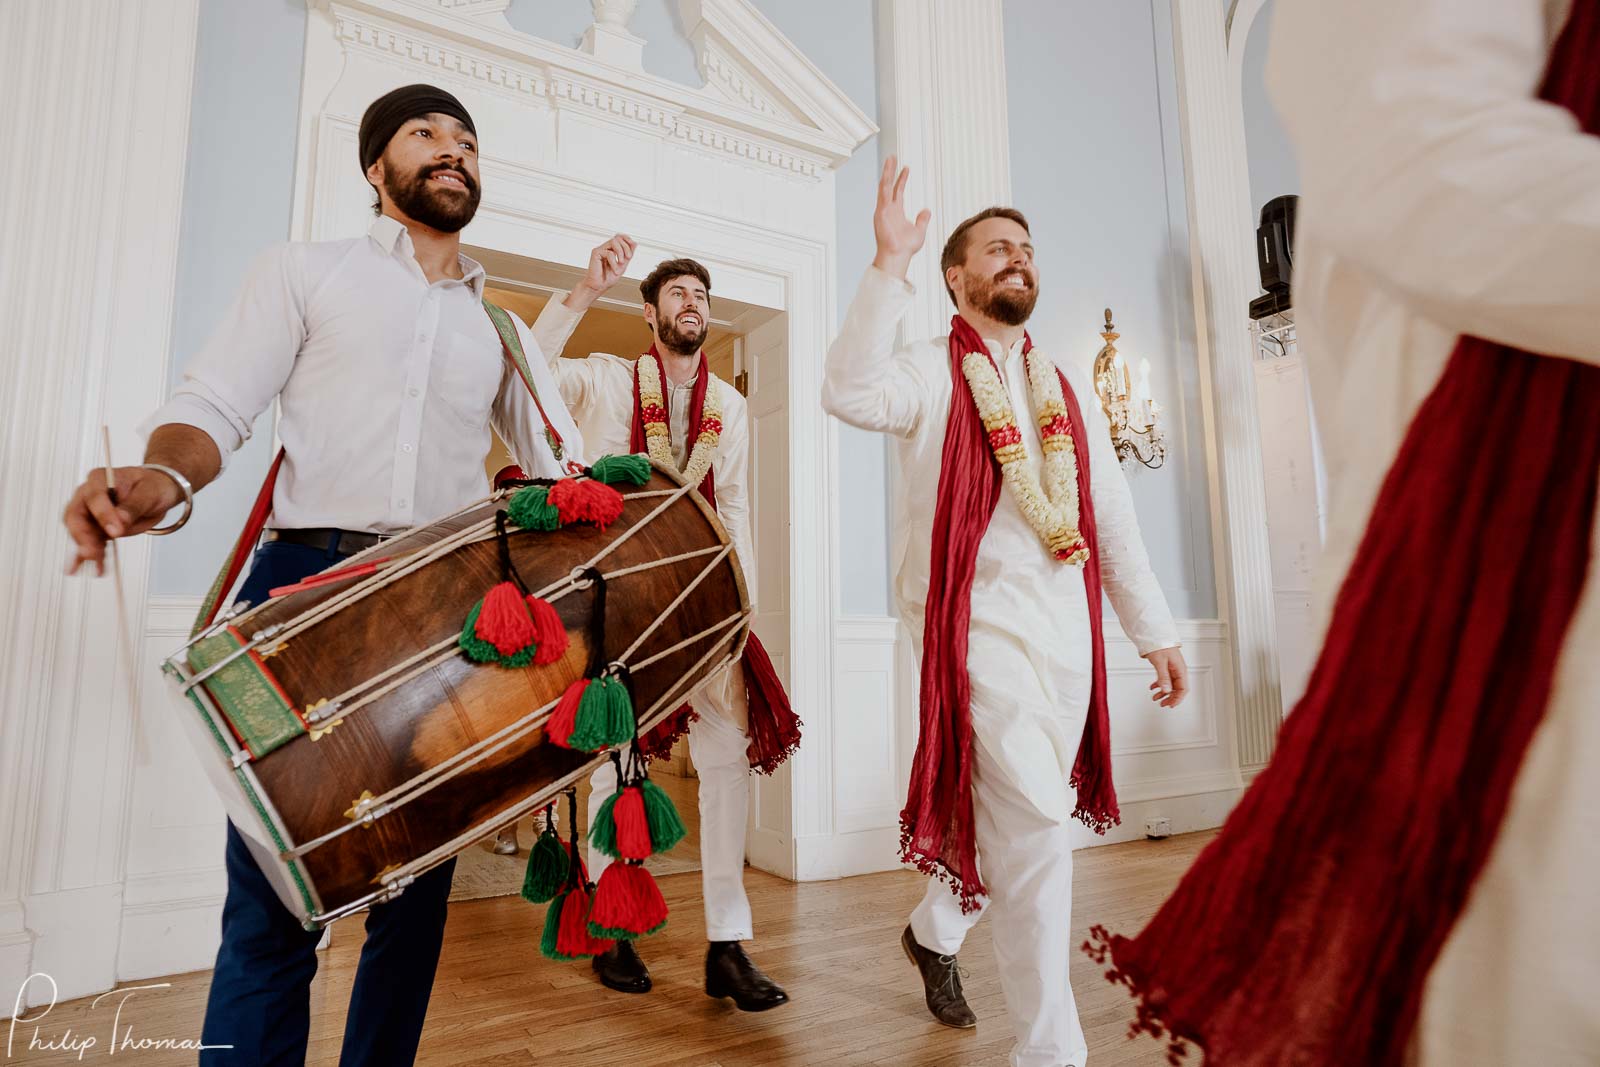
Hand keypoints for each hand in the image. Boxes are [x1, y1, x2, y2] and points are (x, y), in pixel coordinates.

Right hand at [62, 466, 182, 575]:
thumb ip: (134, 505)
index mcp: (100, 480)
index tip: (116, 531)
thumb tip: (120, 521)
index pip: (94, 497)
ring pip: (80, 533)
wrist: (156, 492)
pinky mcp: (95, 529)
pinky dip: (90, 558)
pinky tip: (93, 569)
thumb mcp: (150, 492)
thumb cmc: (152, 486)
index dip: (103, 515)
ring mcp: (89, 513)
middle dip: (83, 537)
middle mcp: (88, 496)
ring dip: (87, 551)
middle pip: (76, 516)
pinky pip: (89, 544)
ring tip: (97, 566)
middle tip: (94, 552)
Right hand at [569, 234, 636, 308]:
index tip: (633, 244)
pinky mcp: (596, 253)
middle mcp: (605, 248)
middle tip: (629, 257)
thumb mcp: (623, 266)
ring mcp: (600, 249)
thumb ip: (628, 255)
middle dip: (626, 247)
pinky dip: (614, 262)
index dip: (627, 238)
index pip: (620, 237)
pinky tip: (614, 270)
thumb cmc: (608, 278)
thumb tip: (635, 243)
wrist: (598, 287)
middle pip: (618, 238)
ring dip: (621, 252)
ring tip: (621, 264)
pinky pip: (609, 253)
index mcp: (611, 250)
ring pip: (614, 241)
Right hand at [872, 155, 930, 279]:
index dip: (901, 179)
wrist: (897, 255)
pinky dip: (885, 183)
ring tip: (890, 159)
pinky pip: (883, 194)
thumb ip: (922, 219)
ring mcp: (883, 210)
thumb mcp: (919, 230)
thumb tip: (927, 210)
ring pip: (884, 186)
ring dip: (887, 172)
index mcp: (896, 212)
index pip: (898, 191)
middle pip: (889, 186)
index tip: (906, 168)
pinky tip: (887, 173)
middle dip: (891, 171)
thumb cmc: (905, 248)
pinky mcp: (881, 212)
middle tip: (893, 157)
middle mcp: (888, 209)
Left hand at [1145, 646, 1188, 708]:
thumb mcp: (1160, 662)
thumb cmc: (1160, 645)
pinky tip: (1153, 688)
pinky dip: (1159, 685)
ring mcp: (1172, 669)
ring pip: (1170, 685)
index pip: (1183, 688)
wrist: (1155, 635)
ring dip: (1163, 693)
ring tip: (1155, 698)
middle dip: (1170, 698)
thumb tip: (1166, 690)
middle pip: (1177, 688)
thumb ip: (1163, 677)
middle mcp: (1178, 670)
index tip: (1170, 705)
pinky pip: (1165, 679)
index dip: (1177, 698)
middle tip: (1162, 704)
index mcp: (1180, 670)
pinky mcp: (1166, 667)